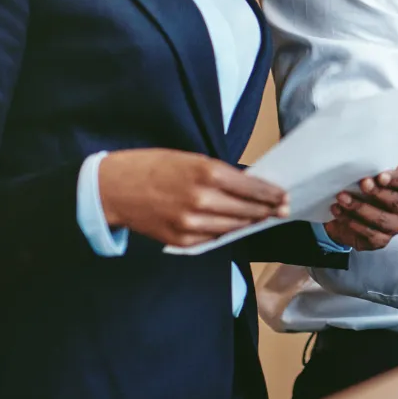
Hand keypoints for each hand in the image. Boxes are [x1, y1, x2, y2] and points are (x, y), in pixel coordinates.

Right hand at [99, 149, 288, 246]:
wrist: (113, 188)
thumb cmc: (154, 167)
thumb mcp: (191, 159)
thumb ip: (220, 174)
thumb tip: (249, 186)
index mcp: (207, 172)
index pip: (252, 188)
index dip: (271, 194)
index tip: (284, 196)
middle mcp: (202, 199)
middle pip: (247, 210)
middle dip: (267, 210)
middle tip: (281, 209)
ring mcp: (191, 223)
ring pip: (233, 227)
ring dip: (249, 222)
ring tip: (261, 218)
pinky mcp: (181, 240)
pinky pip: (212, 239)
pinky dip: (224, 232)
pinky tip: (233, 227)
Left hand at [324, 167, 397, 250]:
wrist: (343, 215)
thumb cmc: (357, 191)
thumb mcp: (361, 178)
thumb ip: (365, 173)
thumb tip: (356, 169)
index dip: (395, 179)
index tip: (380, 176)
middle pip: (396, 202)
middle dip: (377, 193)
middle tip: (362, 184)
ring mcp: (394, 225)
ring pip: (383, 219)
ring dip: (361, 209)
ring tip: (342, 199)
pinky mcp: (381, 240)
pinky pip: (371, 234)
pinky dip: (353, 223)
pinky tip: (340, 214)